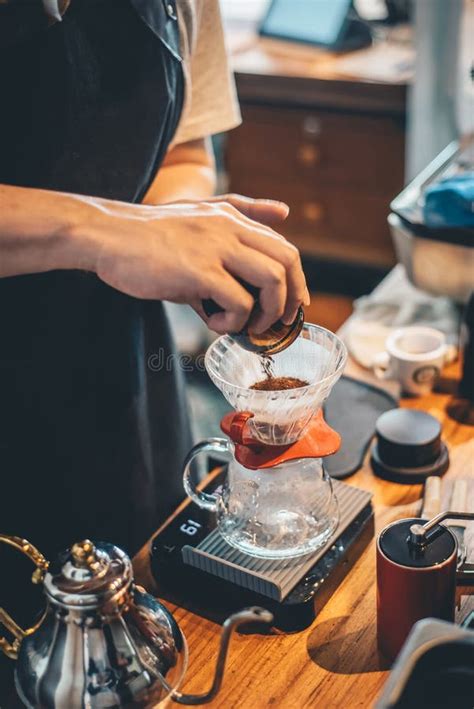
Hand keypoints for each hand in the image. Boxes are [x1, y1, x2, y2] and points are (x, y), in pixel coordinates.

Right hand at [90, 193, 309, 333]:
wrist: (107, 235)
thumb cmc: (150, 236)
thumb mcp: (197, 220)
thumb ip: (238, 218)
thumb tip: (282, 213)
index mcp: (231, 217)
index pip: (284, 247)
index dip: (297, 281)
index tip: (293, 306)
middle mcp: (230, 228)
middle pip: (288, 261)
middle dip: (291, 298)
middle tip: (276, 323)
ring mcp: (215, 247)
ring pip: (272, 281)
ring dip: (266, 312)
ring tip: (245, 326)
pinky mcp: (199, 271)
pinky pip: (238, 303)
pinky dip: (232, 322)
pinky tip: (213, 323)